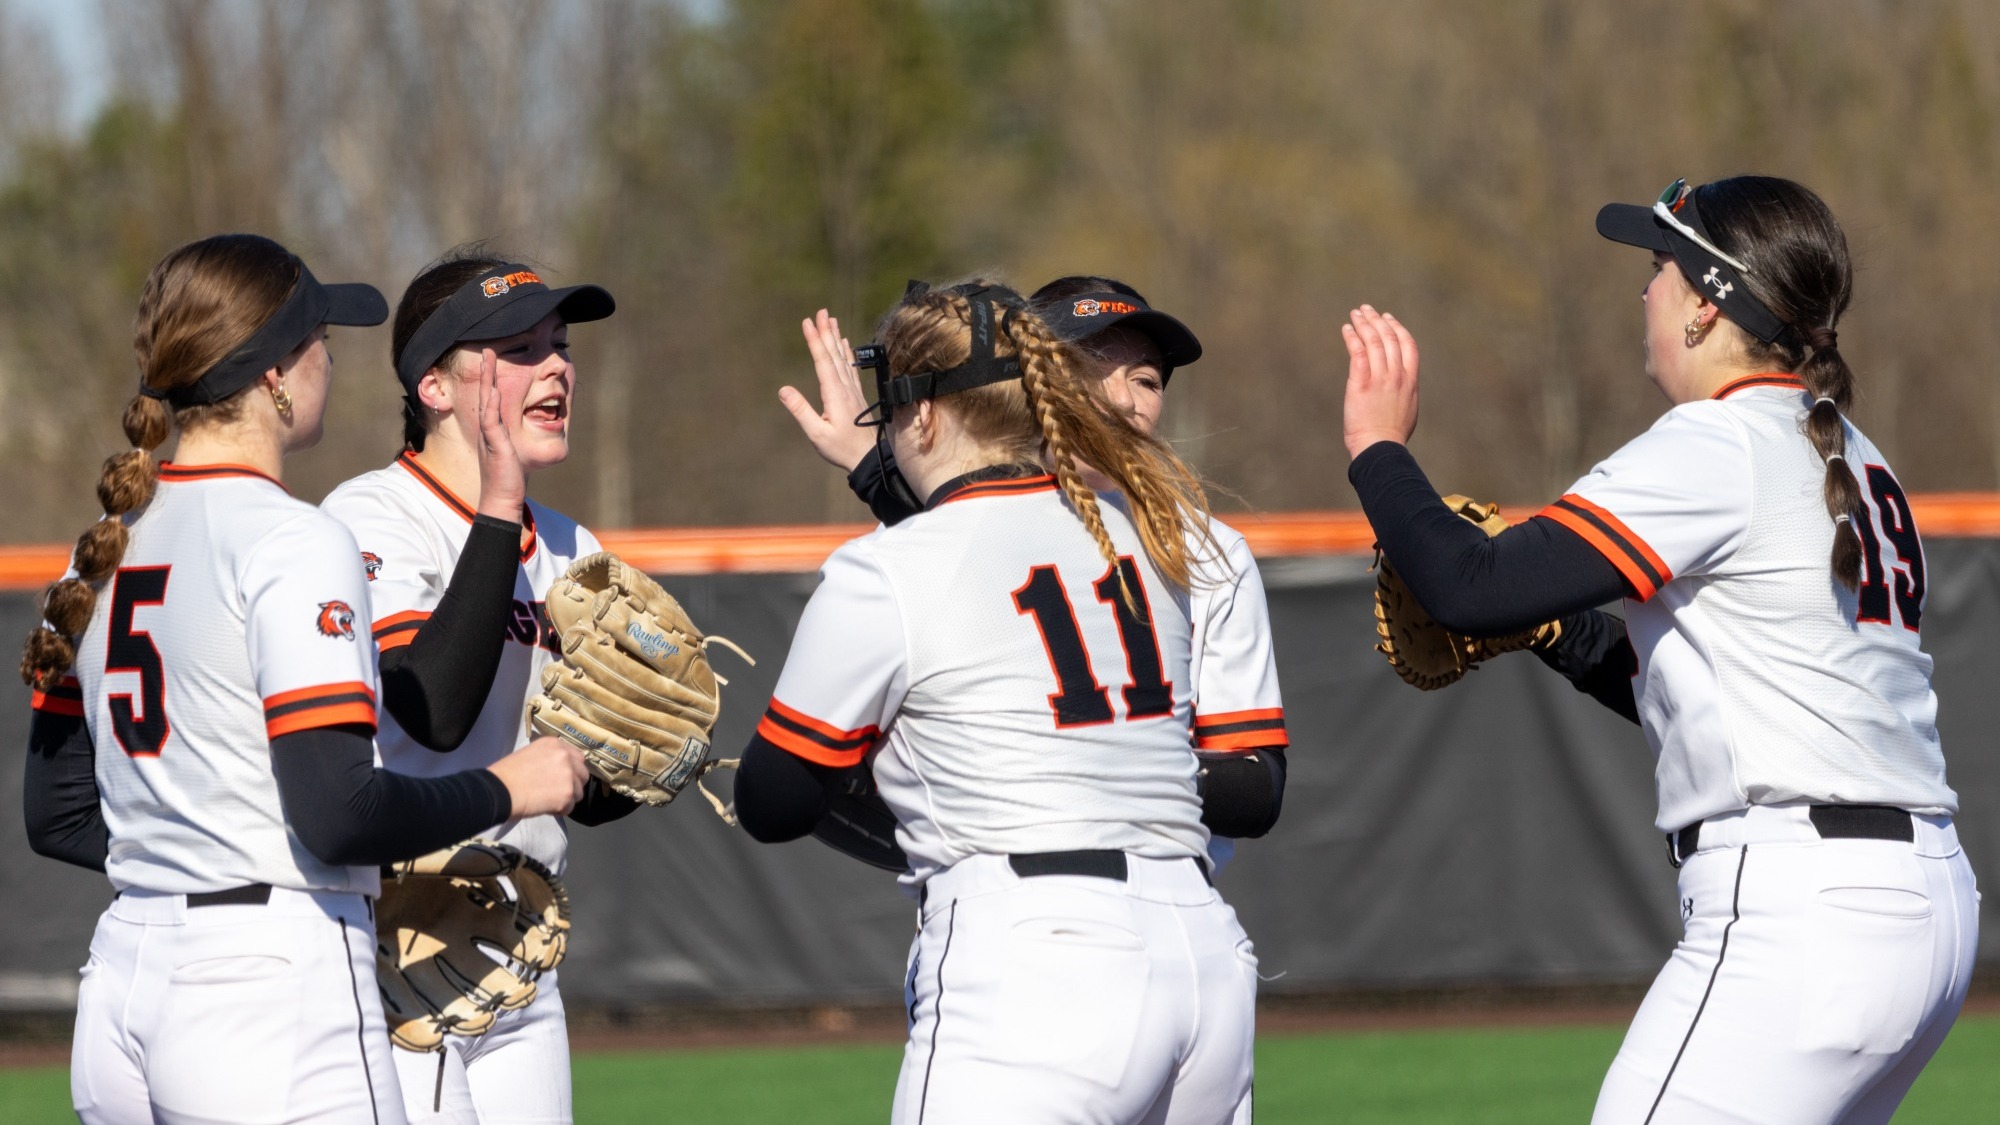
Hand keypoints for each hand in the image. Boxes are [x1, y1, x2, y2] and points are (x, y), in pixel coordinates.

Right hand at [472, 347, 526, 521]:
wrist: (502, 498)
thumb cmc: (508, 477)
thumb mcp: (512, 451)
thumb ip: (513, 438)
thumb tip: (524, 429)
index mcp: (493, 429)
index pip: (491, 398)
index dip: (490, 379)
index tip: (490, 360)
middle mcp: (488, 428)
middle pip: (485, 393)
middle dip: (485, 371)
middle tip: (485, 350)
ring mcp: (489, 435)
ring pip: (486, 402)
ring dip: (486, 380)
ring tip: (487, 360)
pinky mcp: (494, 445)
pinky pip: (491, 421)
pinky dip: (492, 405)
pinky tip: (493, 390)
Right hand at [487, 736, 587, 817]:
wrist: (500, 790)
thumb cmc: (508, 774)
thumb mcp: (530, 754)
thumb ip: (550, 758)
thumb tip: (561, 770)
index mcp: (555, 744)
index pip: (577, 757)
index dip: (572, 770)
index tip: (563, 778)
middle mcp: (565, 757)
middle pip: (583, 774)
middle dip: (573, 784)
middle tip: (557, 791)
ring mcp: (568, 776)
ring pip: (578, 792)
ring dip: (566, 799)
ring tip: (548, 800)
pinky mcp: (566, 795)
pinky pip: (570, 807)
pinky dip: (560, 810)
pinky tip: (545, 807)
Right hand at [779, 310, 875, 471]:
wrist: (868, 458)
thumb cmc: (841, 448)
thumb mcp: (817, 434)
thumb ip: (800, 411)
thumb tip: (783, 390)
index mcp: (834, 394)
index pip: (823, 361)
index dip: (815, 340)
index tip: (808, 322)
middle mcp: (845, 388)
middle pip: (834, 354)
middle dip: (826, 331)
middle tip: (821, 311)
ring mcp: (852, 390)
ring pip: (843, 358)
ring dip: (836, 337)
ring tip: (832, 320)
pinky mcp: (856, 395)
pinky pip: (850, 367)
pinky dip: (846, 353)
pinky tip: (845, 344)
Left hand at [1341, 305, 1420, 458]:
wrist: (1380, 448)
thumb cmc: (1391, 436)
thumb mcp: (1408, 409)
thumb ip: (1405, 391)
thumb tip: (1401, 384)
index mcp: (1411, 381)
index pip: (1408, 345)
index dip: (1397, 328)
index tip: (1388, 318)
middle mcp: (1397, 375)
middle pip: (1389, 338)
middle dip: (1377, 320)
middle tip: (1367, 309)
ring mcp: (1380, 378)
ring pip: (1373, 341)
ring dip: (1363, 323)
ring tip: (1355, 314)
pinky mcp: (1361, 383)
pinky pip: (1357, 352)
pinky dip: (1352, 337)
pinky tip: (1346, 329)